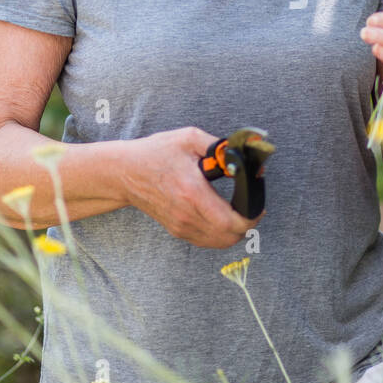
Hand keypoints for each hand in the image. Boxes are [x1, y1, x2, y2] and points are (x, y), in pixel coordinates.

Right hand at [119, 127, 260, 248]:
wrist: (125, 172)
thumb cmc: (155, 153)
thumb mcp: (189, 139)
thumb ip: (220, 146)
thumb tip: (243, 155)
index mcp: (192, 191)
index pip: (230, 221)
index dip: (251, 218)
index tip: (257, 206)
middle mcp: (187, 214)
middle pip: (229, 237)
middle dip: (247, 225)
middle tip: (251, 209)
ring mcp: (180, 225)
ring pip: (219, 243)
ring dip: (235, 232)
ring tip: (239, 213)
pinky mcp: (176, 230)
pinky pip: (206, 241)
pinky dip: (220, 234)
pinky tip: (222, 218)